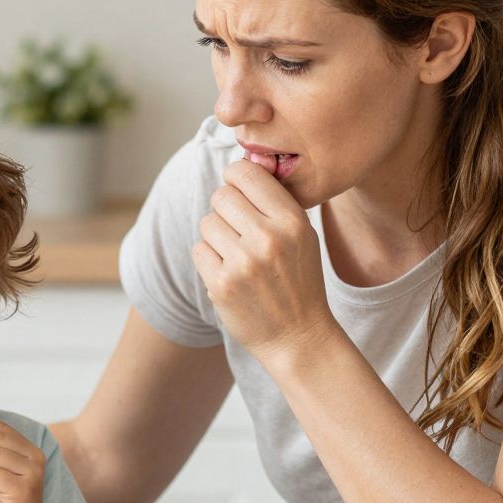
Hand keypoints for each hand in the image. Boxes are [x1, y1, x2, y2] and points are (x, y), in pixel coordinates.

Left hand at [193, 159, 341, 371]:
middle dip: (226, 209)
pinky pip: (199, 250)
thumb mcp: (303, 236)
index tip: (238, 190)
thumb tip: (242, 164)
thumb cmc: (298, 281)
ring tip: (237, 255)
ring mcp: (243, 262)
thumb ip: (275, 202)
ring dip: (216, 236)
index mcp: (292, 221)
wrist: (299, 337)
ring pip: (208, 222)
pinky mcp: (221, 284)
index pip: (246, 173)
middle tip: (239, 230)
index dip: (236, 178)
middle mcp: (268, 238)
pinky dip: (209, 260)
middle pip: (222, 196)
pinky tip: (229, 273)